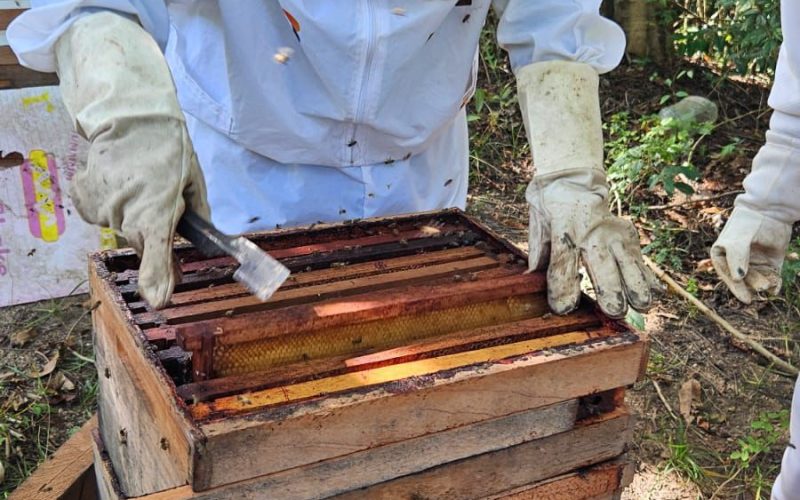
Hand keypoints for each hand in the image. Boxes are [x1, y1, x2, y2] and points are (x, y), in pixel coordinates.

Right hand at [55, 12, 208, 307]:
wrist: (128, 116)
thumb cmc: (168, 148)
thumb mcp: (195, 180)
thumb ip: (198, 213)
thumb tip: (202, 236)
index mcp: (157, 211)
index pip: (157, 252)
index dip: (158, 278)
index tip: (160, 300)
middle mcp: (125, 214)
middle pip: (141, 241)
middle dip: (152, 229)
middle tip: (160, 197)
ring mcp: (100, 208)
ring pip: (122, 227)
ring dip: (131, 213)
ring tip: (138, 181)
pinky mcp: (83, 199)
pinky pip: (103, 213)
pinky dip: (112, 203)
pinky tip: (119, 180)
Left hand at [516, 60, 651, 317]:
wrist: (573, 178)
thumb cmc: (550, 208)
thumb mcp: (537, 225)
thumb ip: (537, 255)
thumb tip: (529, 284)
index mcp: (564, 226)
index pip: (563, 261)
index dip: (563, 287)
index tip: (564, 309)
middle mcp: (592, 230)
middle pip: (603, 266)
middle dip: (610, 291)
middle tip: (614, 312)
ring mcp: (614, 231)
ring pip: (629, 263)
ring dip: (636, 286)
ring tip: (642, 306)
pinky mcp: (628, 234)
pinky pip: (639, 259)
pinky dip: (647, 277)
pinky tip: (655, 293)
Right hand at [711, 206, 790, 303]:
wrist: (770, 210)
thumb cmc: (747, 223)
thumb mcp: (738, 240)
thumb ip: (736, 258)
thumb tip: (738, 279)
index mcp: (722, 257)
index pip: (728, 276)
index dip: (736, 288)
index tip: (746, 298)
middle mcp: (737, 262)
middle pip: (744, 280)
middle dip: (753, 285)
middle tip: (762, 287)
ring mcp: (755, 263)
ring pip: (758, 281)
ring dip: (763, 284)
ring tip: (768, 284)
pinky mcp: (771, 263)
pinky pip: (772, 278)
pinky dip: (774, 284)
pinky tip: (776, 286)